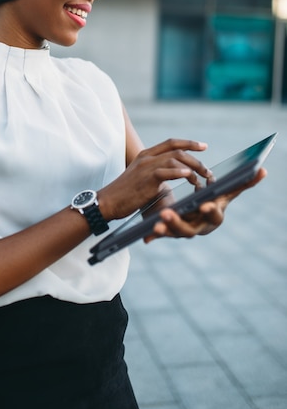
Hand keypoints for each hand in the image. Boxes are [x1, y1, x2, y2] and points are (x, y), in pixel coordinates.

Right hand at [98, 139, 212, 220]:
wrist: (109, 201)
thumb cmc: (126, 193)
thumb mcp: (143, 178)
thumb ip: (159, 174)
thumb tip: (176, 175)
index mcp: (146, 155)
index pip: (171, 143)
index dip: (189, 143)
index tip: (203, 146)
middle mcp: (146, 157)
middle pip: (177, 150)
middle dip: (196, 158)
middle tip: (207, 171)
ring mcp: (146, 167)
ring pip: (175, 159)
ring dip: (192, 168)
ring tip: (200, 179)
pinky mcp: (146, 179)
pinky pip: (166, 172)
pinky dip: (179, 172)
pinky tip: (188, 176)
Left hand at [145, 167, 266, 241]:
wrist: (199, 211)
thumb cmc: (214, 199)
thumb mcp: (226, 193)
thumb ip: (243, 184)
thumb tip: (263, 170)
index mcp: (214, 216)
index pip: (213, 215)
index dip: (210, 210)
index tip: (204, 205)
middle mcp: (199, 227)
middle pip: (190, 229)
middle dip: (178, 223)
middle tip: (166, 214)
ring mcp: (185, 231)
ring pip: (174, 233)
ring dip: (165, 230)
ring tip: (155, 226)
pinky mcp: (171, 232)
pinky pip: (163, 235)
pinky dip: (155, 236)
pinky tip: (146, 239)